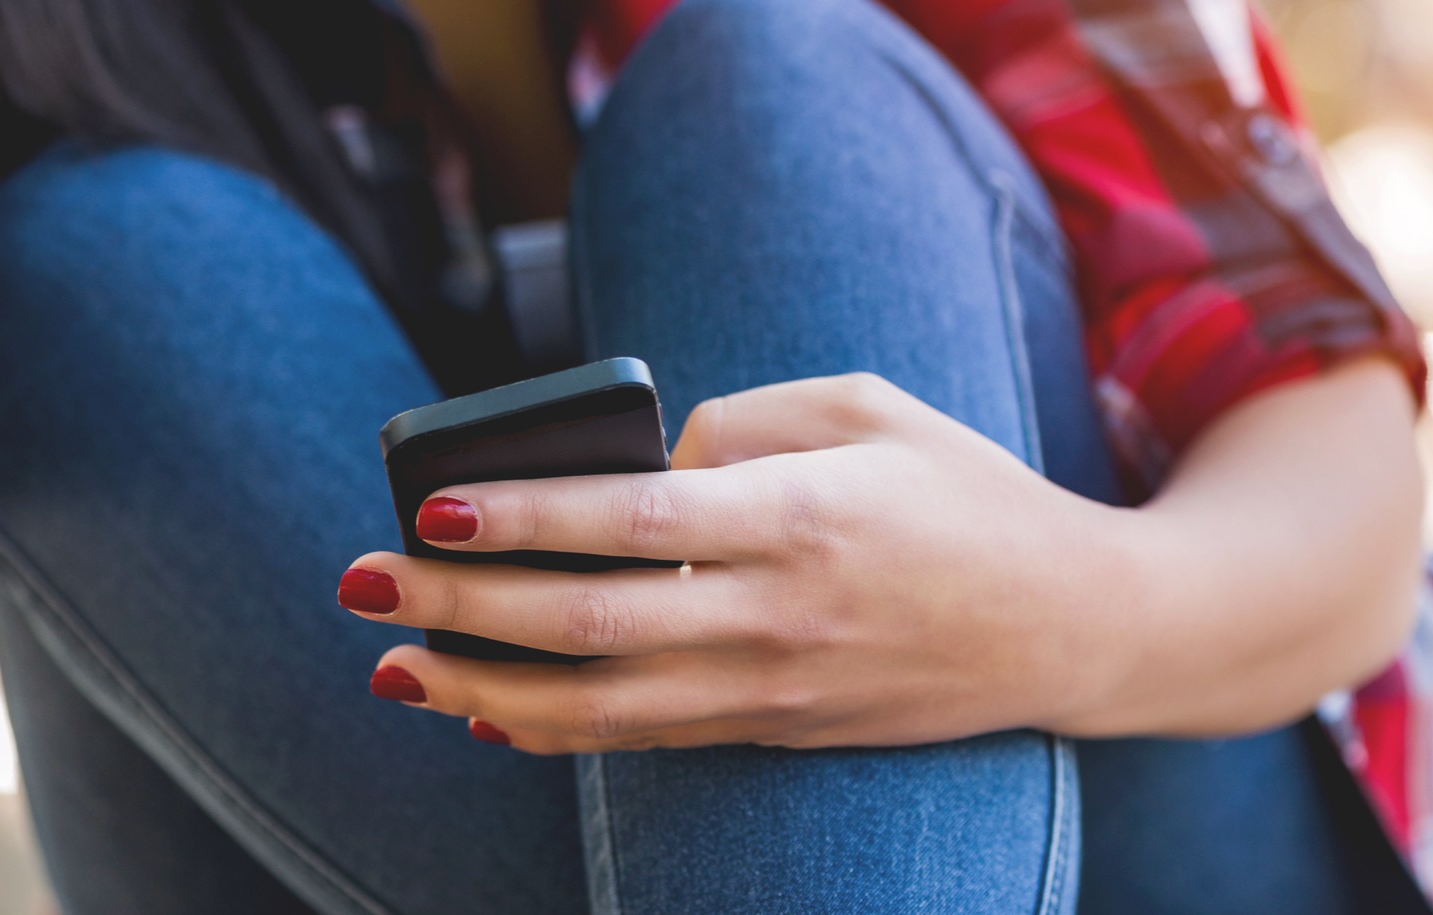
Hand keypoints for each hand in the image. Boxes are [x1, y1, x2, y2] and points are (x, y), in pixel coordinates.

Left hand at [338, 373, 1140, 753]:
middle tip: (359, 585)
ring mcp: (779, 689)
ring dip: (483, 692)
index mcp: (804, 515)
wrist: (1073, 624)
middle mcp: (781, 614)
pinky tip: (486, 715)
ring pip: (604, 708)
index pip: (635, 520)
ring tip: (392, 666)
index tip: (433, 508)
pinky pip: (649, 740)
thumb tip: (631, 462)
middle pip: (591, 626)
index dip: (525, 517)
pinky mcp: (780, 731)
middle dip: (461, 610)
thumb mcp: (871, 409)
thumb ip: (742, 422)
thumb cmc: (966, 494)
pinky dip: (558, 734)